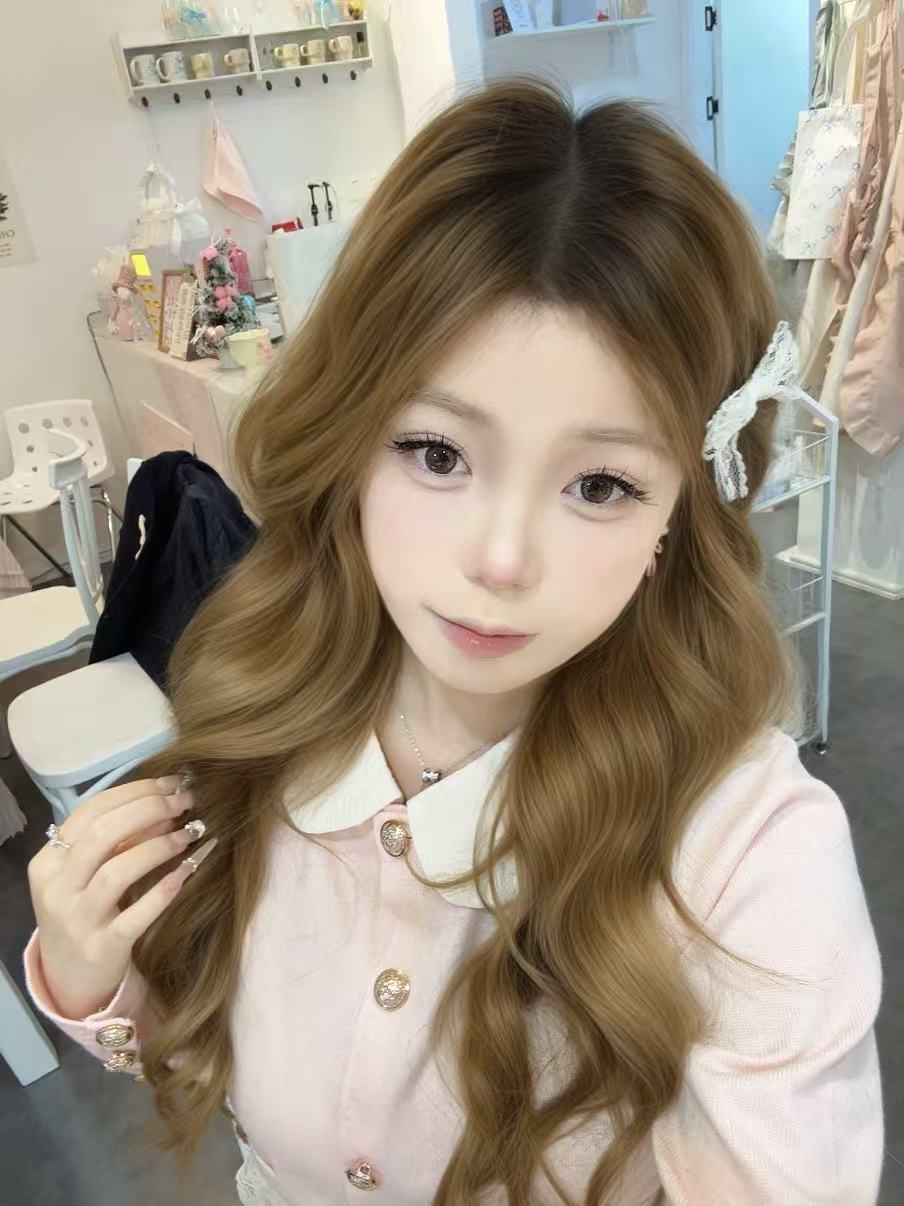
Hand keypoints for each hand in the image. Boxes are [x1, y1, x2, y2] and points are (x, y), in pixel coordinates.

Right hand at [27, 777, 214, 1019]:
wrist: (70, 976)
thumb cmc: (84, 910)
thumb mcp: (89, 872)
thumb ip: (119, 839)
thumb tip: (165, 803)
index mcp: (49, 861)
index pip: (91, 811)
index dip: (135, 792)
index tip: (170, 784)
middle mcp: (57, 888)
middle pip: (102, 835)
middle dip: (148, 810)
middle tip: (184, 802)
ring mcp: (78, 920)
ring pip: (116, 871)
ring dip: (157, 847)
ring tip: (187, 834)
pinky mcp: (102, 947)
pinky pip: (136, 915)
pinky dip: (164, 890)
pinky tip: (187, 870)